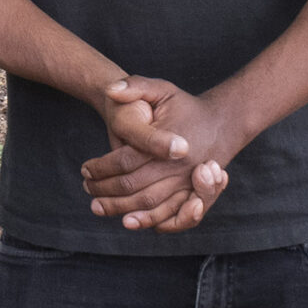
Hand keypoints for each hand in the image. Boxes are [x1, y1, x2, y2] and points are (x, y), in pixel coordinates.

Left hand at [82, 77, 248, 233]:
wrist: (222, 123)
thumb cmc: (187, 107)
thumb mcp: (163, 89)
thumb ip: (135, 86)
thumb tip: (110, 91)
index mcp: (167, 143)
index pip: (125, 160)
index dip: (101, 167)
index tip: (85, 168)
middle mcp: (178, 167)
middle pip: (133, 187)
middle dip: (105, 190)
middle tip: (87, 187)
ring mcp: (187, 184)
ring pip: (148, 204)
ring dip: (120, 208)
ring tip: (98, 206)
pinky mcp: (193, 195)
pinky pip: (171, 216)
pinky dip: (149, 220)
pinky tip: (128, 220)